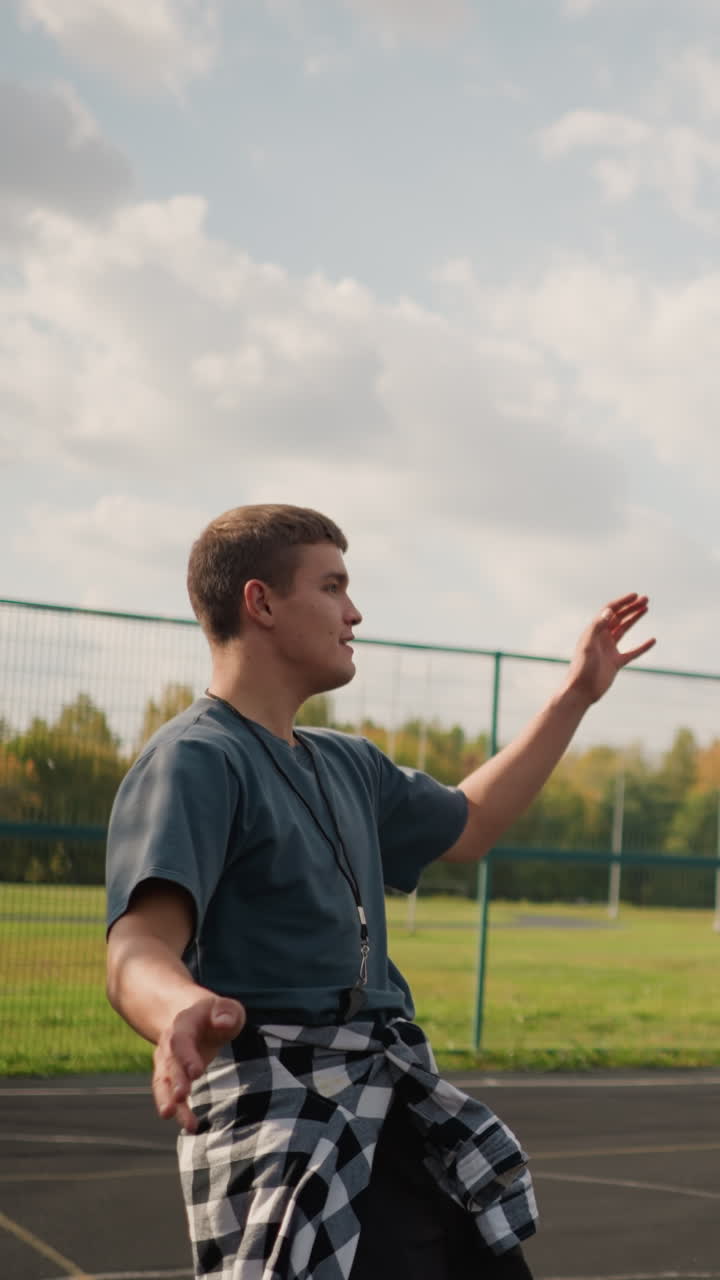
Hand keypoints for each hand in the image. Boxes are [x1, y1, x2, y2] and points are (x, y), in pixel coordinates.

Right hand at [152, 994, 245, 1132]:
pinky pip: (170, 1095)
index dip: (186, 1056)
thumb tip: (223, 1023)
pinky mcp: (172, 1078)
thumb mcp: (226, 1007)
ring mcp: (167, 1062)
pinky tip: (190, 1126)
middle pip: (170, 1063)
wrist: (194, 1018)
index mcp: (183, 1024)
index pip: (181, 1040)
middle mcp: (170, 1044)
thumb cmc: (216, 1015)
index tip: (196, 1073)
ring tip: (180, 1120)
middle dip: (176, 1081)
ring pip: (164, 1083)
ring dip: (169, 1101)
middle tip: (182, 1097)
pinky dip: (178, 1110)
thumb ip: (227, 1012)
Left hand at [564, 592, 654, 706]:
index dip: (622, 602)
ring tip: (646, 609)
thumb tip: (610, 610)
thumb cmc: (582, 668)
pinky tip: (652, 640)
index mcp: (594, 631)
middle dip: (631, 607)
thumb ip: (597, 627)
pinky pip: (632, 652)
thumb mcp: (589, 644)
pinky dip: (642, 646)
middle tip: (646, 599)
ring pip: (624, 630)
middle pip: (618, 618)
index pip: (609, 611)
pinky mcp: (616, 662)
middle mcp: (601, 638)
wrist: (582, 690)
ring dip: (635, 619)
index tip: (635, 596)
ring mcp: (609, 649)